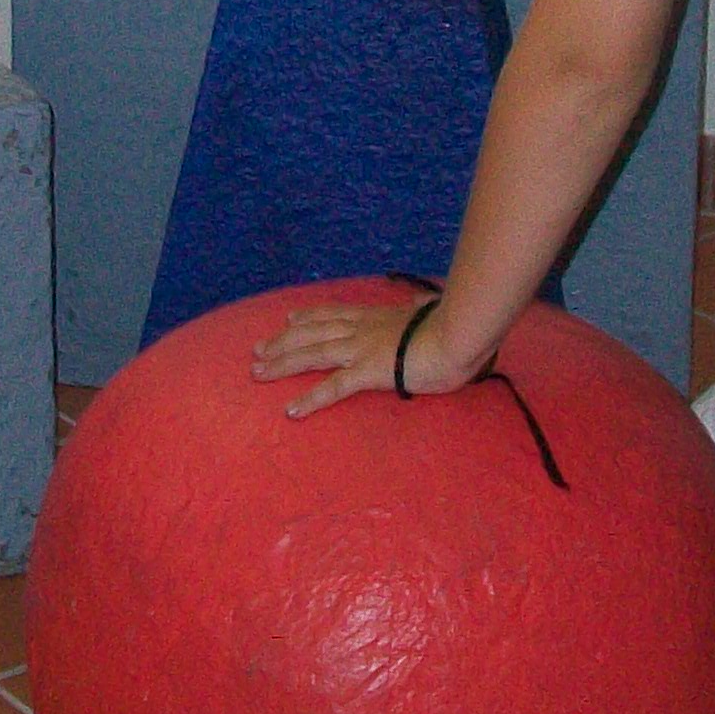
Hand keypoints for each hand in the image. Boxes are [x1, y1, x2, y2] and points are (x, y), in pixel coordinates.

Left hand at [251, 296, 459, 417]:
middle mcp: (362, 329)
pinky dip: (310, 399)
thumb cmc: (452, 327)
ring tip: (258, 373)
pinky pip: (333, 387)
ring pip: (312, 355)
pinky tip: (291, 410)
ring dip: (282, 363)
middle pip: (312, 333)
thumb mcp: (432, 313)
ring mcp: (361, 349)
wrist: (458, 335)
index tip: (288, 319)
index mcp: (377, 316)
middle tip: (256, 351)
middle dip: (282, 342)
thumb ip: (422, 309)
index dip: (308, 317)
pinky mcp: (366, 372)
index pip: (334, 314)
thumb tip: (423, 303)